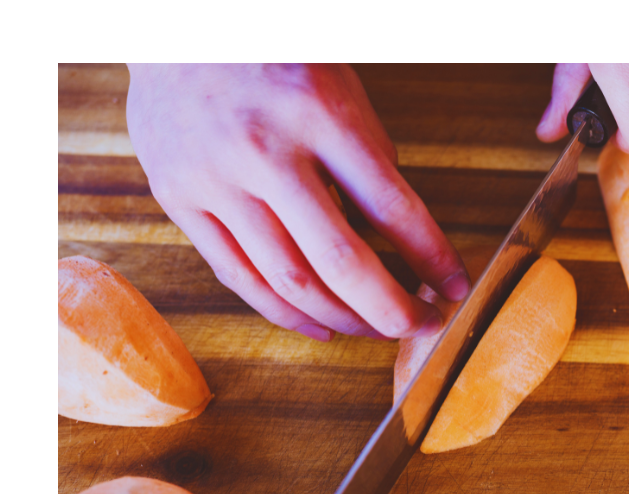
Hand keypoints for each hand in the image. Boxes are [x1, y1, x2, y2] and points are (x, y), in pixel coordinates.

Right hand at [126, 64, 469, 341]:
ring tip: (374, 328)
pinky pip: (237, 275)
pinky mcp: (179, 200)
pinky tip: (316, 324)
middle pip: (340, 260)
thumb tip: (397, 236)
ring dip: (342, 317)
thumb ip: (365, 154)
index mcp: (317, 111)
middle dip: (391, 308)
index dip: (431, 256)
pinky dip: (282, 312)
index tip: (454, 284)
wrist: (175, 30)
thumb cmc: (269, 55)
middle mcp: (265, 151)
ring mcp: (216, 180)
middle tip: (420, 324)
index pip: (391, 204)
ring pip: (288, 280)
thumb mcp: (336, 85)